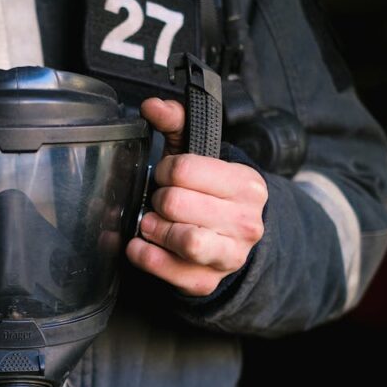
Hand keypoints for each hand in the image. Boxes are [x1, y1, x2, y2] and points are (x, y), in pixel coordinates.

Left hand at [126, 98, 266, 296]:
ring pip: (182, 240)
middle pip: (176, 203)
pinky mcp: (206, 282)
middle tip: (159, 201)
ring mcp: (229, 255)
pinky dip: (144, 256)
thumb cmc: (209, 196)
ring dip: (153, 229)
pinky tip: (141, 245)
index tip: (166, 176)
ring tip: (151, 223)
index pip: (184, 169)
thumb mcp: (199, 157)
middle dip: (157, 200)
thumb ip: (177, 125)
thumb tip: (152, 105)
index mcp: (246, 185)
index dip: (164, 171)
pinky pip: (167, 270)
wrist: (229, 243)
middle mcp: (246, 222)